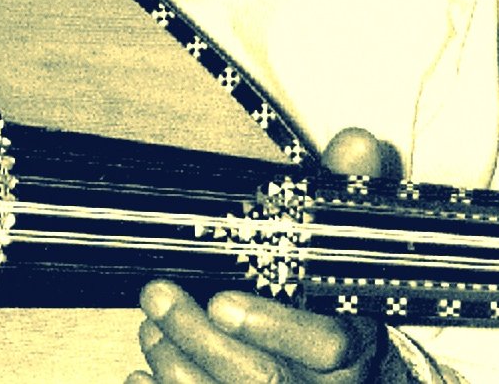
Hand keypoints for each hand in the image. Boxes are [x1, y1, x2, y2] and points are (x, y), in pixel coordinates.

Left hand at [126, 129, 408, 382]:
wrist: (352, 380)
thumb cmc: (333, 300)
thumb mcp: (345, 249)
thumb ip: (345, 198)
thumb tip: (357, 139)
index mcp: (353, 345)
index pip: (327, 344)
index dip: (274, 327)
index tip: (222, 300)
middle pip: (260, 381)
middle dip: (199, 339)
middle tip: (156, 293)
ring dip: (174, 363)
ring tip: (150, 322)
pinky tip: (141, 375)